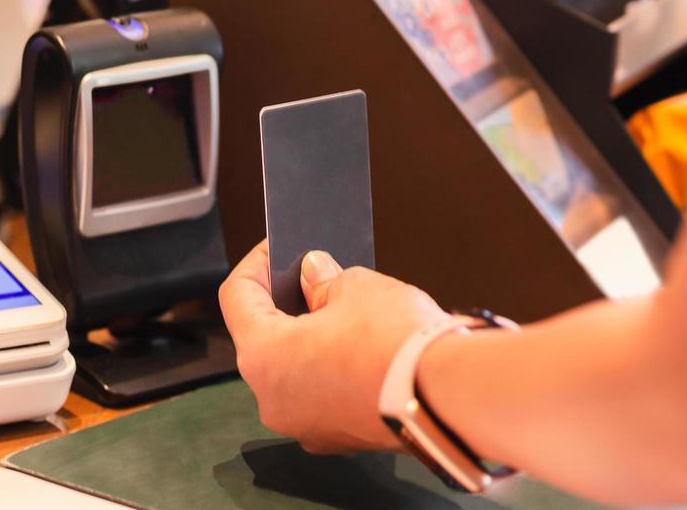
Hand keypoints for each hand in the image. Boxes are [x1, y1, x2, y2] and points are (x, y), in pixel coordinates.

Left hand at [218, 240, 447, 452]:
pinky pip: (322, 394)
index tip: (277, 249)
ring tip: (340, 307)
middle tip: (311, 274)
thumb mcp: (356, 287)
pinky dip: (333, 369)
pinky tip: (359, 345)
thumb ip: (323, 280)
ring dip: (310, 339)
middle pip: (263, 338)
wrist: (450, 397)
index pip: (237, 298)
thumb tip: (314, 275)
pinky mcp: (339, 437)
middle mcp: (273, 399)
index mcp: (263, 357)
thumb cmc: (396, 342)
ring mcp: (305, 425)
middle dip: (286, 303)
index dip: (256, 264)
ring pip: (294, 370)